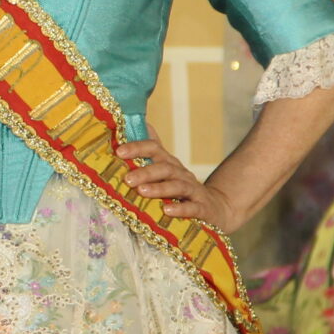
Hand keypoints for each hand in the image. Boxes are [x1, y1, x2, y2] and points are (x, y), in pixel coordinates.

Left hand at [114, 136, 233, 228]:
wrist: (215, 207)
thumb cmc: (180, 187)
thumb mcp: (165, 169)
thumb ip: (151, 151)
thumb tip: (138, 123)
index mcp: (169, 163)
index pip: (154, 149)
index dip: (137, 148)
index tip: (119, 152)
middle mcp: (181, 174)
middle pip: (165, 168)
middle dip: (145, 172)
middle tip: (127, 179)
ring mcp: (193, 190)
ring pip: (177, 186)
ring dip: (159, 188)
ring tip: (142, 191)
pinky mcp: (202, 208)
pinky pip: (192, 208)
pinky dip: (180, 209)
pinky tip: (167, 210)